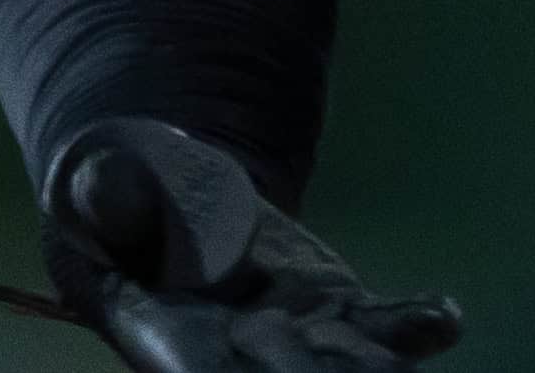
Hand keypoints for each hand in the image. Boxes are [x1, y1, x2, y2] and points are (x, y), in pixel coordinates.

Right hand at [0, 117, 461, 371]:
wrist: (170, 191)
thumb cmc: (113, 196)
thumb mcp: (93, 182)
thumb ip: (104, 191)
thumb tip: (113, 189)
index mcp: (161, 335)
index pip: (194, 369)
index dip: (220, 371)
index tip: (240, 360)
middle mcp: (233, 354)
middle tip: (371, 371)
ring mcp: (292, 334)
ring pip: (341, 362)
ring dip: (376, 362)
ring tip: (422, 332)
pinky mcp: (334, 306)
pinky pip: (376, 322)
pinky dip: (409, 324)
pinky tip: (441, 318)